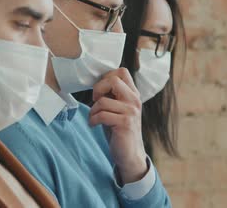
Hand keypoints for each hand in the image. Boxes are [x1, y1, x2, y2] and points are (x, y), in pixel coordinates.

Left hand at [89, 68, 147, 183]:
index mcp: (132, 94)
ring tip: (94, 118)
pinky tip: (94, 125)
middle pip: (113, 80)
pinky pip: (101, 115)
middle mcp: (134, 100)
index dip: (105, 78)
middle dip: (97, 89)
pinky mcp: (125, 123)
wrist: (129, 154)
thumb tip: (97, 81)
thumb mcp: (116, 107)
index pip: (121, 71)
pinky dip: (92, 120)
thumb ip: (112, 94)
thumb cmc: (118, 129)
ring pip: (102, 101)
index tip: (100, 91)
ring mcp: (131, 112)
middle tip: (95, 101)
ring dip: (92, 110)